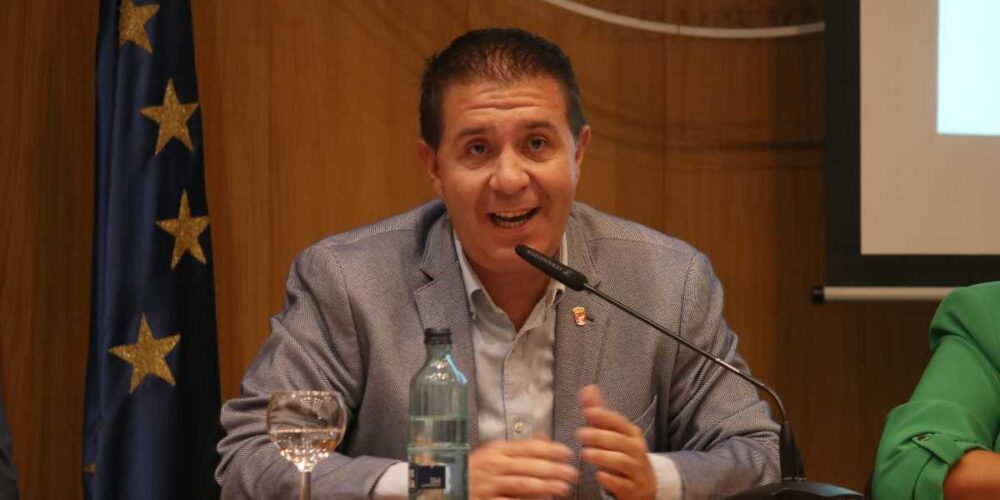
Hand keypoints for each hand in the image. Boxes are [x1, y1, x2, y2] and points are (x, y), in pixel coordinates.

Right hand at [469, 438, 578, 499]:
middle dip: (552, 469)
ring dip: (544, 486)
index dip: (549, 450)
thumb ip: (519, 448)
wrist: (445, 486)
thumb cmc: (474, 470)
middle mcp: (493, 466)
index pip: (527, 448)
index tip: (567, 453)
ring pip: (521, 485)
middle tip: (572, 472)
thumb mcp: (493, 454)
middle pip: (527, 466)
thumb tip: (544, 438)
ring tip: (563, 488)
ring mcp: (489, 485)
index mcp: (497, 450)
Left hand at [576, 385, 655, 499]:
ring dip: (604, 457)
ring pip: (622, 462)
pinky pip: (623, 485)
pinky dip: (612, 480)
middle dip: (601, 437)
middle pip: (621, 442)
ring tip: (585, 453)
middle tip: (580, 434)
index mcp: (631, 434)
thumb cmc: (623, 455)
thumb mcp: (612, 434)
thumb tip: (588, 388)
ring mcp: (637, 471)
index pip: (620, 423)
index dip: (605, 417)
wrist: (644, 486)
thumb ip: (599, 413)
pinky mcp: (633, 490)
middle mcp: (637, 451)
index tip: (589, 412)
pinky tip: (599, 476)